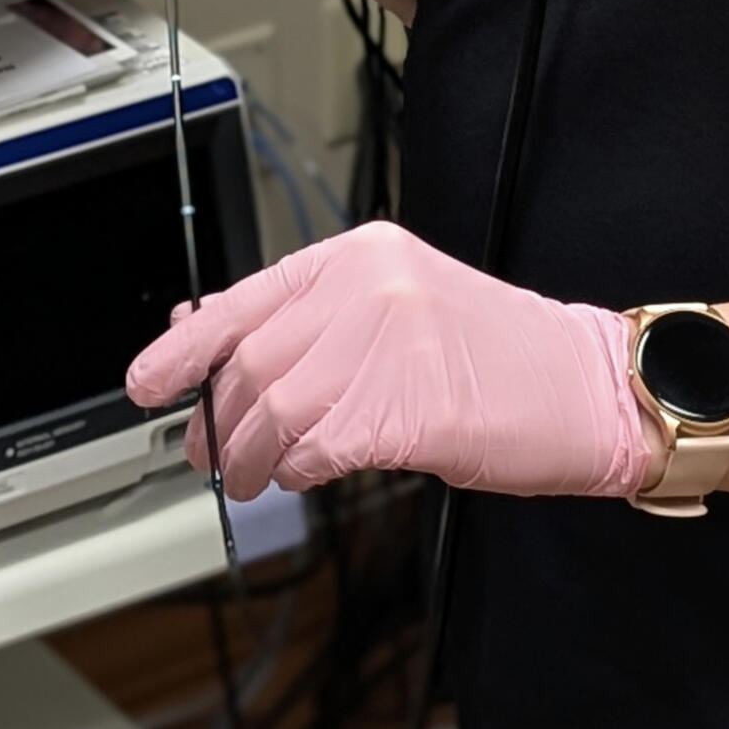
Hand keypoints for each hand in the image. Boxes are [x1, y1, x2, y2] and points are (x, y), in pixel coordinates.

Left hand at [123, 222, 657, 501]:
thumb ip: (313, 322)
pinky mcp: (404, 405)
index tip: (148, 379)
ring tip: (258, 475)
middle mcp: (368, 285)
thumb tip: (217, 340)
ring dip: (253, 457)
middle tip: (211, 454)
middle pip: (252, 362)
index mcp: (362, 253)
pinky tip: (311, 472)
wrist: (579, 383)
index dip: (186, 345)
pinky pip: (314, 447)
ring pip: (274, 410)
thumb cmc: (494, 355)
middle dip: (220, 421)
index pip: (247, 296)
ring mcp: (386, 341)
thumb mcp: (397, 309)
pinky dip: (299, 470)